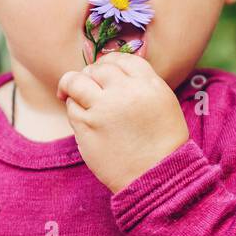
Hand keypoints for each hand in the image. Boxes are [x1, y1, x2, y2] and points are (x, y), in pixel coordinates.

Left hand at [56, 52, 189, 194]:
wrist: (158, 177)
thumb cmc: (163, 143)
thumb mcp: (163, 103)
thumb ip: (140, 84)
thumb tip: (112, 71)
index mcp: (148, 84)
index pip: (121, 59)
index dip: (109, 63)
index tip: (104, 71)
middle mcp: (125, 92)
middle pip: (97, 69)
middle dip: (91, 74)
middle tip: (89, 84)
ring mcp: (103, 109)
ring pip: (75, 82)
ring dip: (72, 86)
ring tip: (72, 93)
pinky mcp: (86, 127)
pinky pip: (71, 108)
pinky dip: (73, 108)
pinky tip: (82, 116)